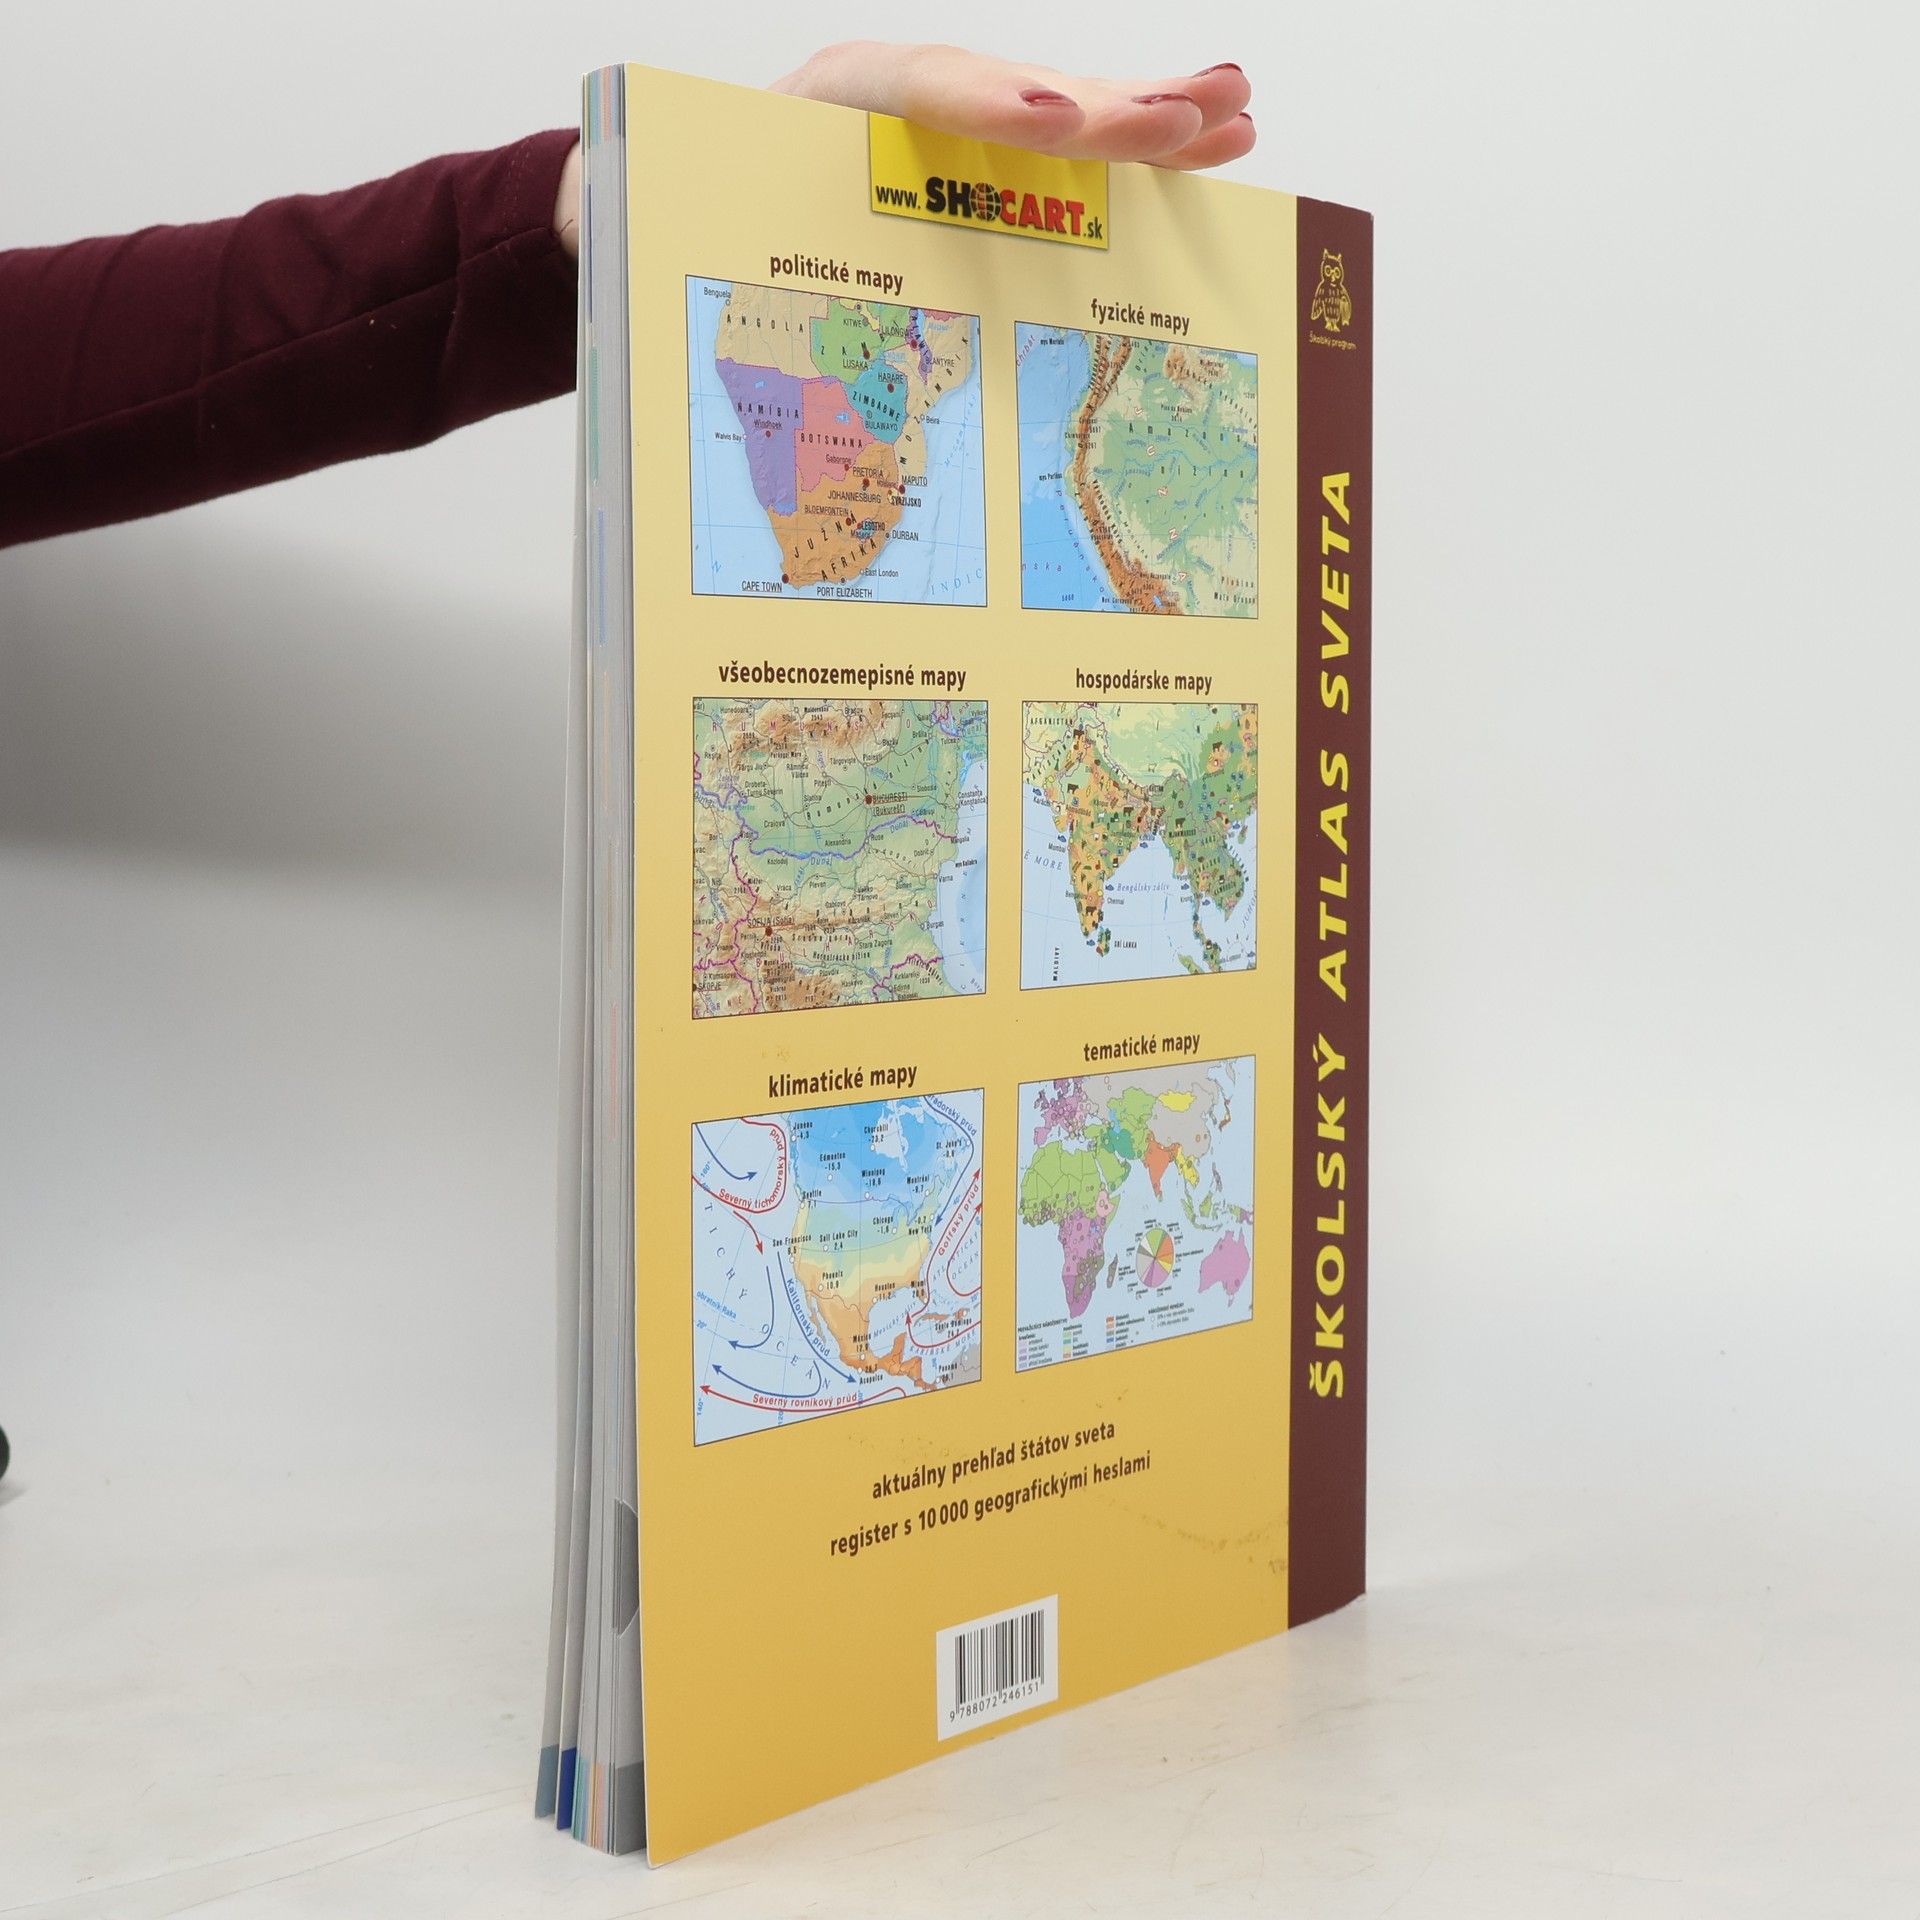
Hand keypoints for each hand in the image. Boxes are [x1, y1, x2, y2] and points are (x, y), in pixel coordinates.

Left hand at [553, 44, 1253, 257]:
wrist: (647, 204)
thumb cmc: (661, 216)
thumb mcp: (653, 217)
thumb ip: (670, 220)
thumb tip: (642, 238)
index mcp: (808, 108)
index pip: (907, 85)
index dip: (982, 102)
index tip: (1046, 125)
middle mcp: (886, 108)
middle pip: (1008, 94)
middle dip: (1104, 109)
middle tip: (1190, 118)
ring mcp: (934, 134)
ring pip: (1051, 119)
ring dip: (1147, 120)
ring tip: (1233, 114)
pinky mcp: (964, 170)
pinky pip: (1058, 160)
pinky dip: (1130, 155)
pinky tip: (1208, 143)